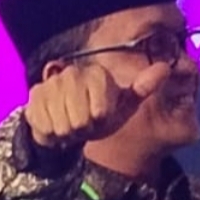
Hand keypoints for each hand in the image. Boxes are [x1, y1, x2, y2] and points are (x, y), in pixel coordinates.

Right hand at [25, 60, 171, 147]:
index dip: (101, 118)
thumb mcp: (124, 105)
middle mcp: (72, 74)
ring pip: (63, 124)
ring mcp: (50, 84)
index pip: (101, 109)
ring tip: (71, 122)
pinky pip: (46, 125)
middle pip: (81, 119)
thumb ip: (143, 87)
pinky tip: (55, 122)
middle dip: (85, 127)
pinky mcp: (34, 97)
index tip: (101, 115)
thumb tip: (165, 68)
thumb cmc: (99, 116)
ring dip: (68, 130)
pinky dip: (52, 131)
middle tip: (85, 122)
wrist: (67, 125)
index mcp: (96, 75)